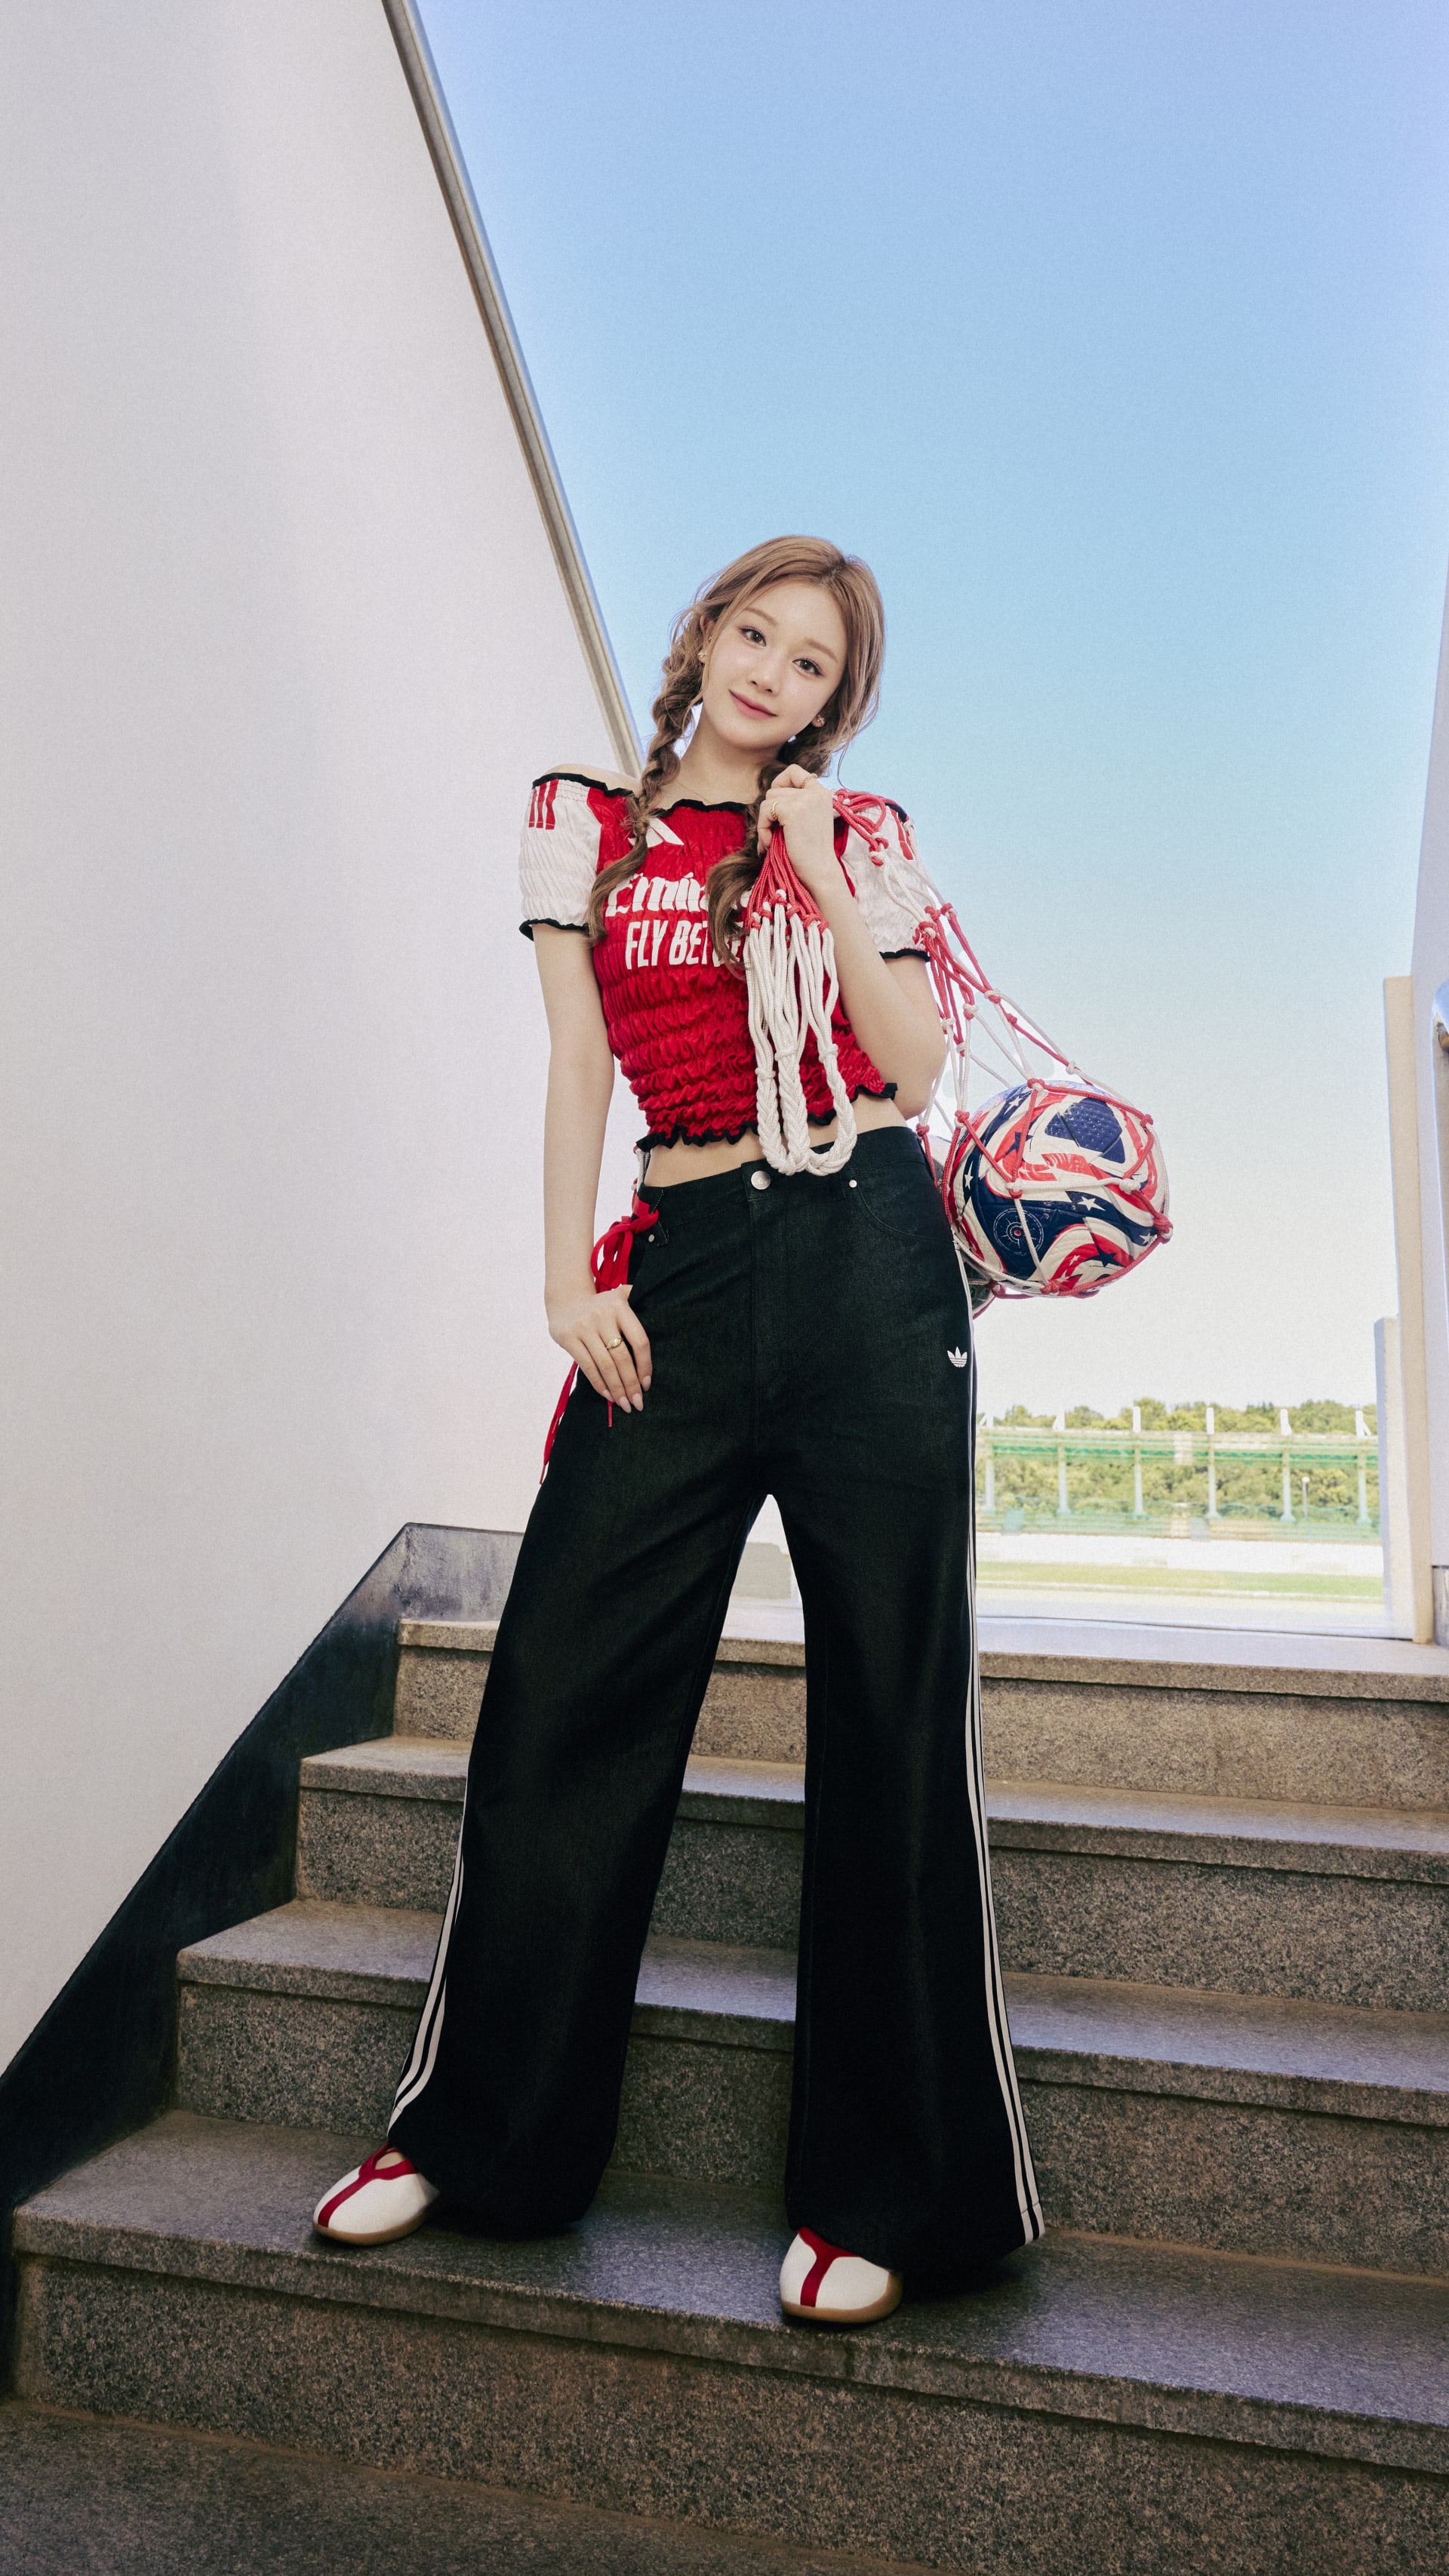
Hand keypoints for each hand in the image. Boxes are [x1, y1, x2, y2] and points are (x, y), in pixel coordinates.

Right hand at [546, 1283, 651, 1410]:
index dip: (645, 1365)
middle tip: (638, 1403)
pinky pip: (587, 1366)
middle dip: (631, 1384)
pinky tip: (607, 1395)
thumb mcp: (620, 1298)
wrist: (565, 1301)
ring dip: (616, 1388)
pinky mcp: (568, 1338)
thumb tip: (665, 1320)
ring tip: (624, 1404)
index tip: (647, 1384)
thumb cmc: (600, 1308)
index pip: (639, 1341)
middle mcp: (602, 1315)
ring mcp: (584, 1327)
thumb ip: (640, 1304)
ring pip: (605, 1365)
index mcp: (620, 1306)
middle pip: (622, 1357)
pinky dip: (599, 1384)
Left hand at [757, 767, 839, 898]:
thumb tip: (770, 795)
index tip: (777, 805)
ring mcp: (805, 799)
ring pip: (768, 800)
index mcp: (822, 793)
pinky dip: (762, 828)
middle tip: (771, 834)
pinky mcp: (792, 810)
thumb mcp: (809, 820)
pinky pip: (765, 811)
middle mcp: (816, 792)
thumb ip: (797, 803)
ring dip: (764, 822)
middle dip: (769, 812)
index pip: (794, 771)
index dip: (780, 783)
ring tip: (770, 841)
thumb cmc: (812, 853)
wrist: (820, 872)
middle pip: (776, 789)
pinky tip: (770, 844)